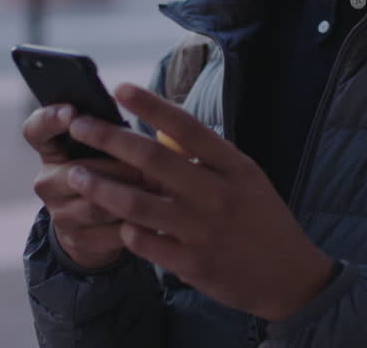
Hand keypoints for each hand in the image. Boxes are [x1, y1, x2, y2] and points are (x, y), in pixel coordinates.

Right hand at [22, 104, 143, 270]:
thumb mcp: (103, 149)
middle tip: (150, 166)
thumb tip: (133, 134)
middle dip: (118, 168)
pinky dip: (134, 224)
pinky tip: (152, 216)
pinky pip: (110, 231)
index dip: (51, 119)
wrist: (96, 226)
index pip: (36, 129)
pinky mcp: (77, 239)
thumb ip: (109, 135)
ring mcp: (59, 213)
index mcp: (50, 150)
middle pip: (80, 170)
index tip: (73, 113)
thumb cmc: (108, 172)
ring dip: (130, 196)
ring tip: (158, 189)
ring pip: (97, 204)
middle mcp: (46, 182)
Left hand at [66, 83, 335, 321]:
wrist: (290, 276)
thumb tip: (163, 129)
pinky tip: (116, 221)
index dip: (151, 105)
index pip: (186, 126)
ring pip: (137, 204)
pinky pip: (144, 241)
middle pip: (152, 159)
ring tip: (76, 175)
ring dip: (101, 186)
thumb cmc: (263, 219)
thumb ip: (209, 156)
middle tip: (78, 126)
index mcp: (233, 166)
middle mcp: (217, 195)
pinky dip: (125, 229)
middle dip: (109, 139)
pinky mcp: (191, 264)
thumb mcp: (247, 178)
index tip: (120, 88)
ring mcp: (202, 231)